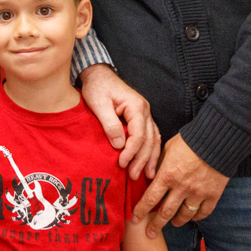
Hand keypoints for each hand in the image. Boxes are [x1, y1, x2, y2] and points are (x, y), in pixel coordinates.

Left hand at [79, 64, 159, 179]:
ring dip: (150, 158)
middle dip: (142, 160)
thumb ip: (110, 124)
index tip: (122, 164)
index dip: (131, 152)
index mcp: (137, 106)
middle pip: (148, 140)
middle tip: (134, 176)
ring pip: (153, 139)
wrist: (98, 74)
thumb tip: (119, 145)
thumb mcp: (99, 104)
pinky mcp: (141, 118)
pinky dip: (150, 150)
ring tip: (146, 175)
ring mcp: (146, 114)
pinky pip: (151, 136)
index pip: (138, 135)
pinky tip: (149, 162)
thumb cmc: (97, 87)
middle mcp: (146, 110)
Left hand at [133, 135, 228, 237]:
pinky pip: (203, 213)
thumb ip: (159, 164)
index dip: (141, 211)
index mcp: (167, 176)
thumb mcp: (167, 149)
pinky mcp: (213, 195)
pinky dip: (196, 217)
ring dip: (177, 221)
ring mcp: (198, 193)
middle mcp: (181, 188)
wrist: (216, 140)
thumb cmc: (188, 141)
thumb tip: (150, 175)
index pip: (150, 199)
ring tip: (173, 223)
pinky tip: (192, 216)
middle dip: (156, 225)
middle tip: (150, 233)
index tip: (135, 219)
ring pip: (184, 216)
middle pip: (165, 213)